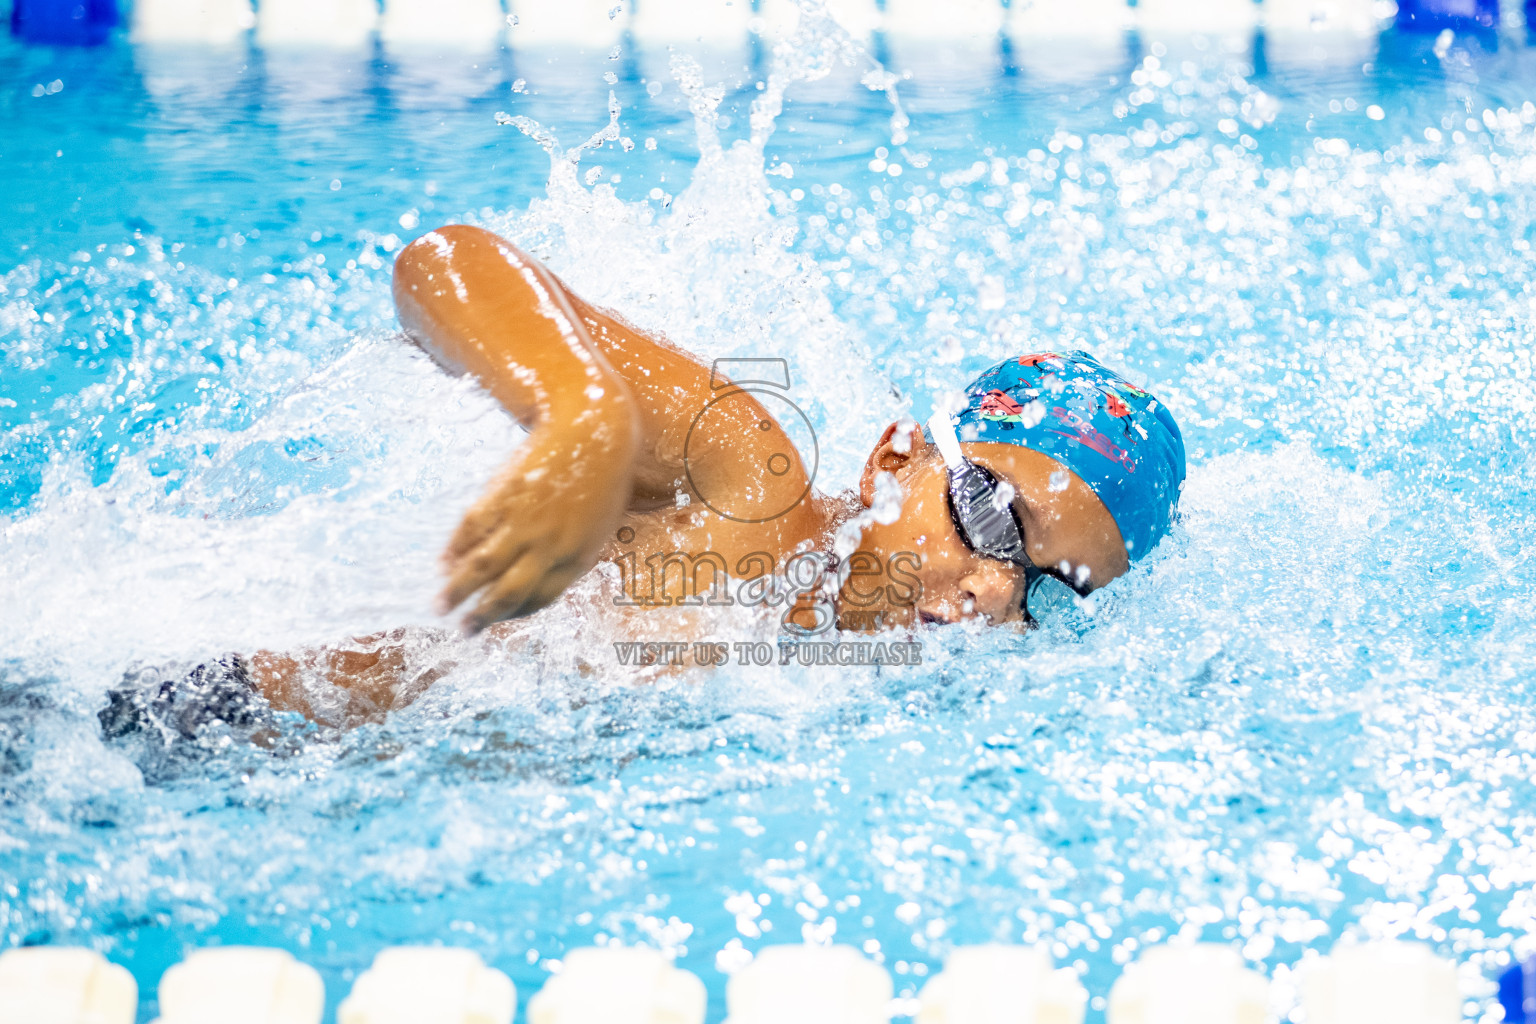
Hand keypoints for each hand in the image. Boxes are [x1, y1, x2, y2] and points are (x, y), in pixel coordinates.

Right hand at [438, 411, 635, 631]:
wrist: (595, 432)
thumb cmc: (601, 482)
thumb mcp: (596, 528)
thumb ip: (569, 554)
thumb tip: (534, 576)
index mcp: (577, 558)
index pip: (538, 599)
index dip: (513, 612)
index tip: (494, 618)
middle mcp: (550, 546)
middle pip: (507, 591)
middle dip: (481, 615)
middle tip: (462, 630)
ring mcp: (524, 520)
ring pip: (483, 565)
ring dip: (457, 589)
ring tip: (439, 606)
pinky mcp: (504, 494)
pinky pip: (473, 529)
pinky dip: (455, 548)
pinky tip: (443, 562)